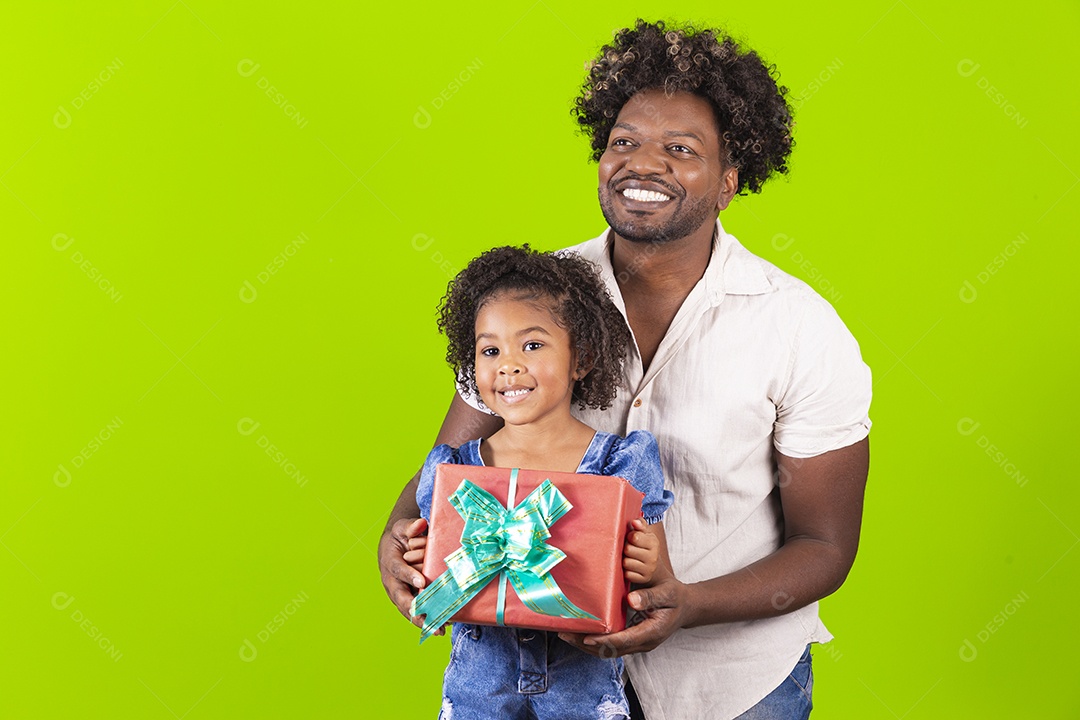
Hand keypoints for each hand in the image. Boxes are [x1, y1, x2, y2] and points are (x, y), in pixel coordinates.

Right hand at [378, 517, 428, 622]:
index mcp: (390, 563)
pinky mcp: (405, 600)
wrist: (391, 548)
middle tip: (429, 618)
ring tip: (438, 629)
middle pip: (401, 598)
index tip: (422, 582)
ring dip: (422, 620)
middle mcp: (391, 582)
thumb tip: (420, 524)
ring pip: (407, 610)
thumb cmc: (399, 538)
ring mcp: (397, 593)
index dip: (409, 575)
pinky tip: (440, 626)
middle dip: (414, 609)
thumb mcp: (402, 528)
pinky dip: (425, 620)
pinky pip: (414, 612)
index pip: (398, 570)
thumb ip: (410, 527)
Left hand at [559, 576, 687, 657]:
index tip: (586, 637)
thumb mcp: (668, 593)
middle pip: (611, 650)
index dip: (604, 641)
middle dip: (587, 645)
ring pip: (609, 651)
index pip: (624, 641)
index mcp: (652, 632)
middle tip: (565, 634)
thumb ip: (651, 597)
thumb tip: (631, 599)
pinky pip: (611, 646)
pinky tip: (580, 633)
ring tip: (566, 634)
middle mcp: (643, 643)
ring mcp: (638, 644)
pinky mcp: (633, 641)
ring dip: (587, 646)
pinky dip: (594, 642)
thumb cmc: (676, 598)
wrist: (686, 607)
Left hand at [623, 518, 658, 584]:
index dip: (629, 536)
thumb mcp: (646, 534)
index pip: (634, 537)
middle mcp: (653, 557)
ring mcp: (649, 570)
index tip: (631, 538)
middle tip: (629, 549)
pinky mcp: (643, 579)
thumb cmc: (645, 547)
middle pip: (628, 549)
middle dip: (626, 548)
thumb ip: (640, 525)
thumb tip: (634, 522)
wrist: (655, 568)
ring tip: (630, 557)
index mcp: (654, 543)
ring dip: (625, 559)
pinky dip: (626, 570)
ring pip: (626, 562)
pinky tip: (630, 567)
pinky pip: (627, 574)